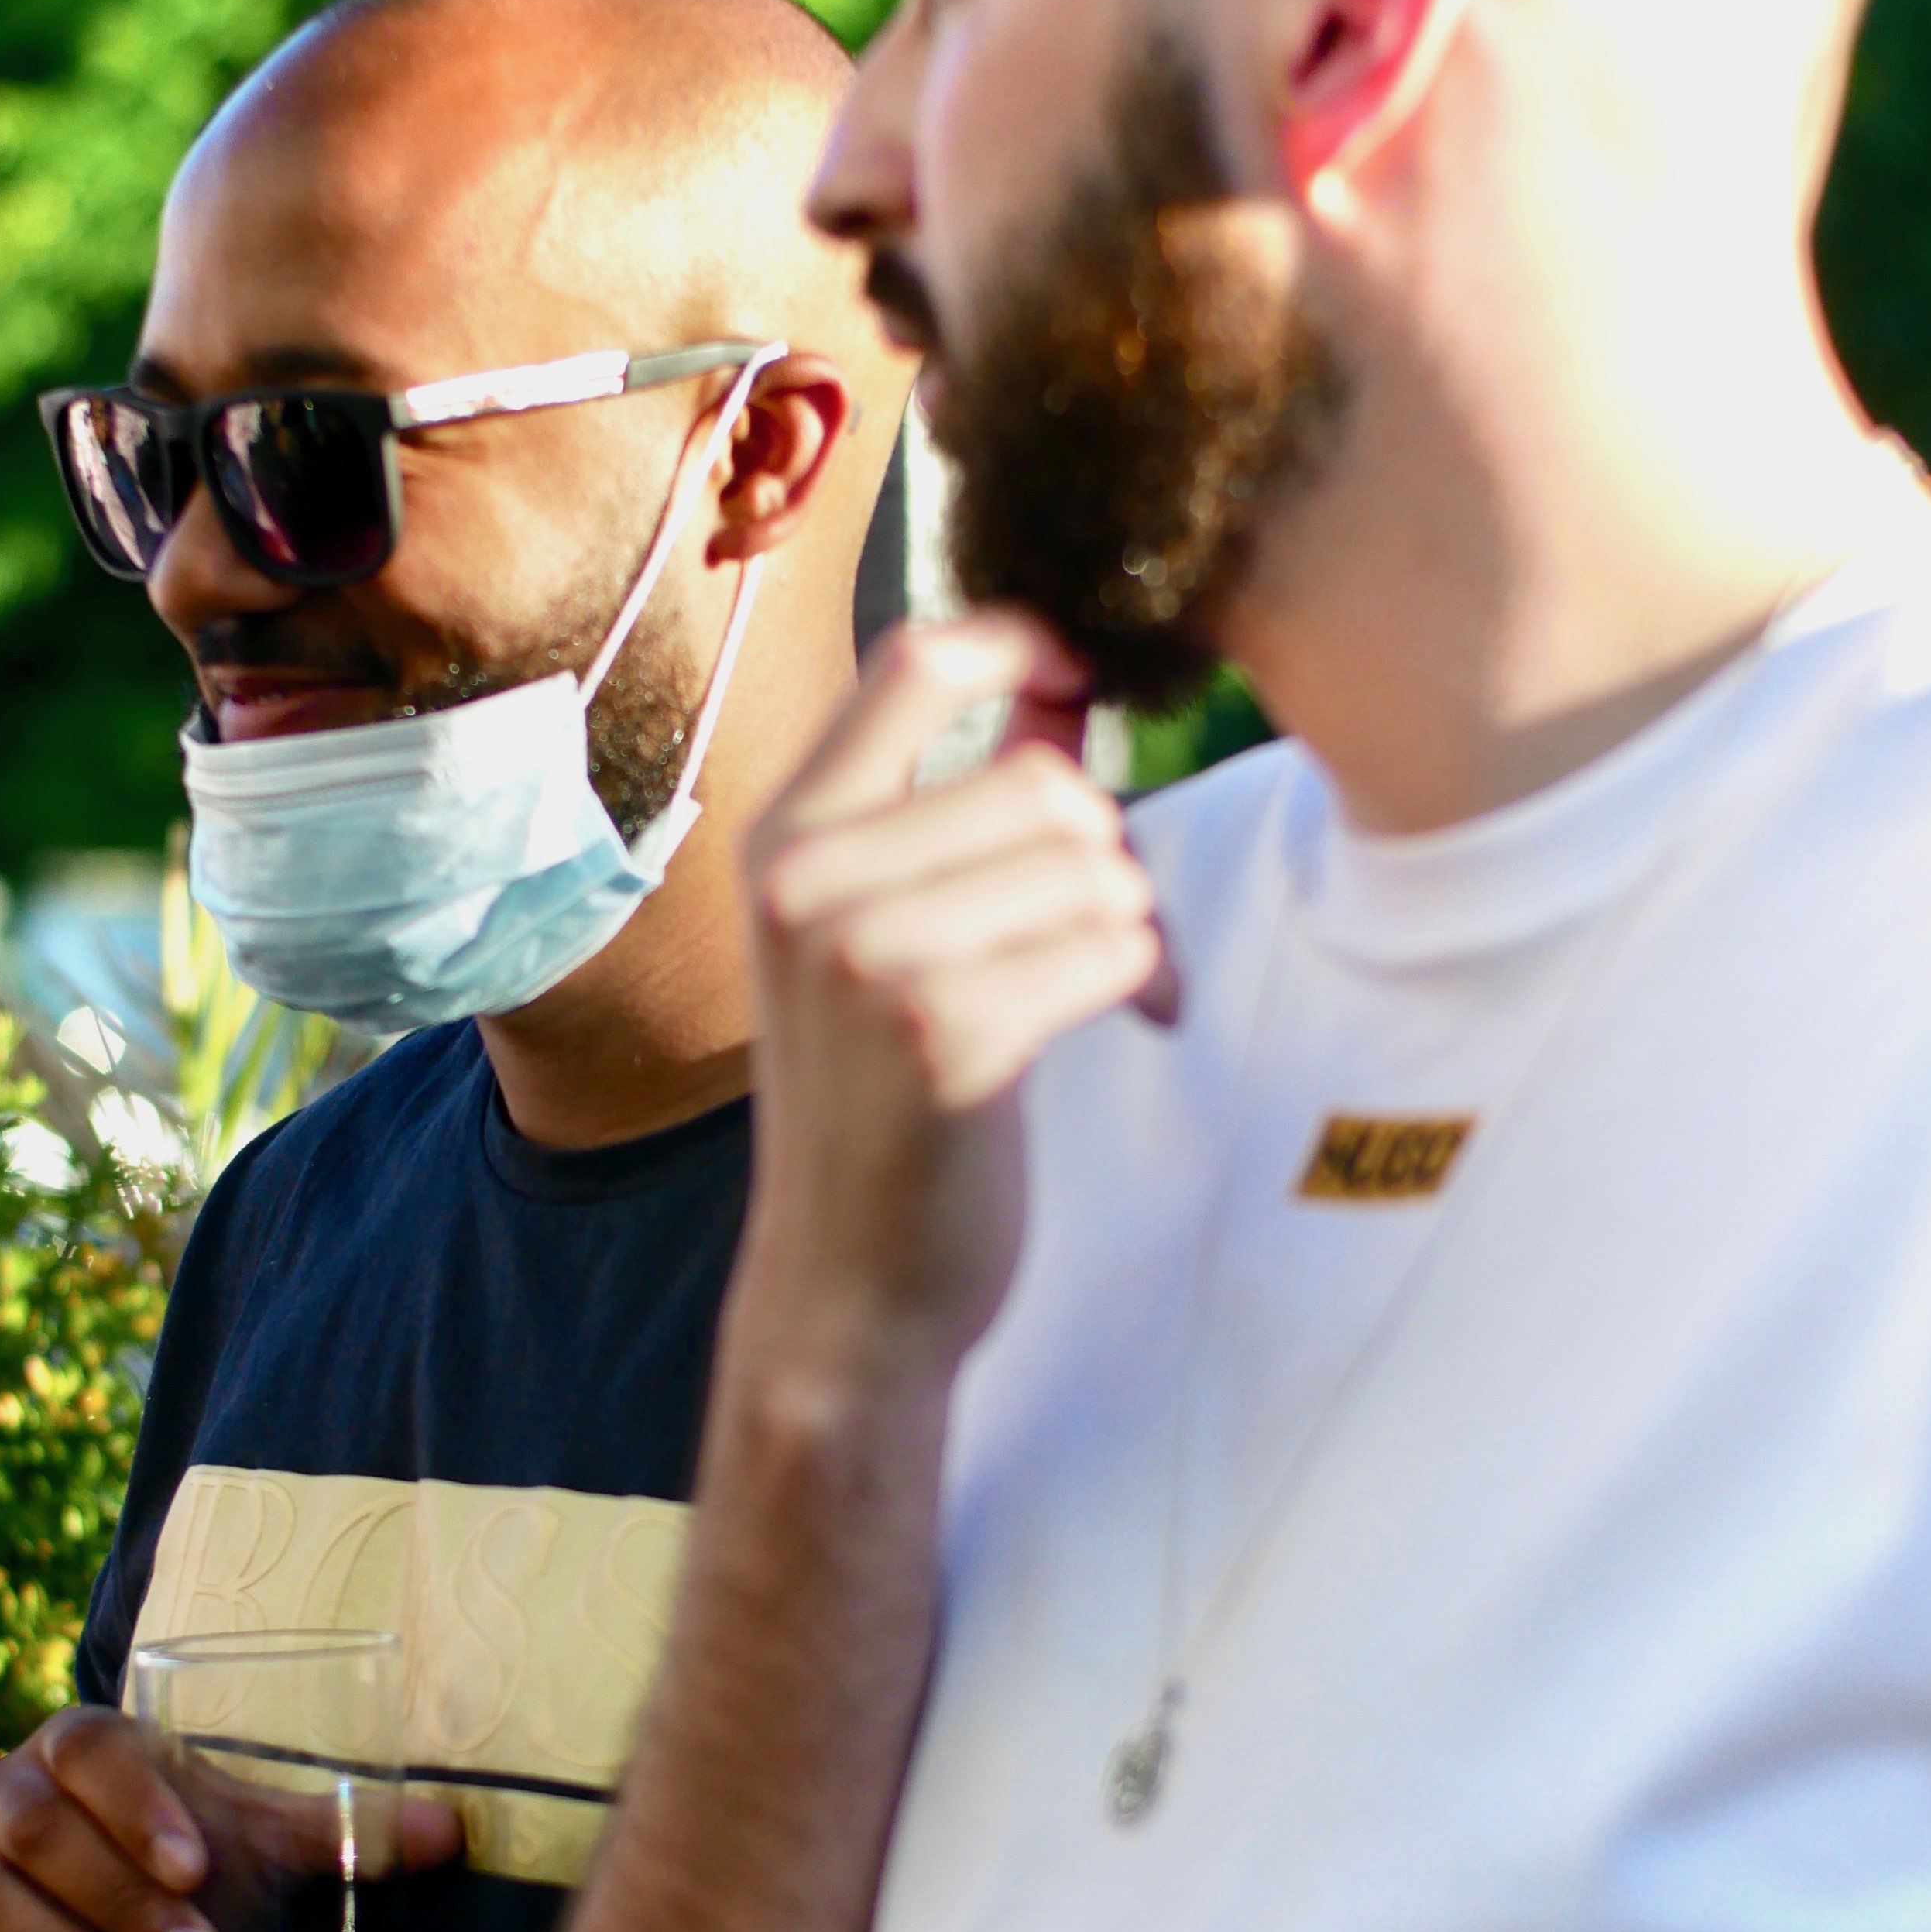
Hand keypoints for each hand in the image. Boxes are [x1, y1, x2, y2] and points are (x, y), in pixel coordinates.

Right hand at [0, 1704, 459, 1931]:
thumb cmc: (197, 1874)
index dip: (134, 1802)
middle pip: (35, 1833)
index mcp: (77, 1749)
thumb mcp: (264, 1848)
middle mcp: (3, 1800)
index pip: (87, 1749)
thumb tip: (447, 1833)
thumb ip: (344, 1836)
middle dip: (119, 1904)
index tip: (198, 1866)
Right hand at [739, 612, 1176, 1362]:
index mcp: (786, 838)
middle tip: (1110, 926)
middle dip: (1106, 849)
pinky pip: (1113, 944)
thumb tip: (1060, 677)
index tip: (1077, 677)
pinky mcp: (944, 1032)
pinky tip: (1133, 1024)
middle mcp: (809, 883)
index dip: (1018, 643)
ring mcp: (868, 957)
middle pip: (1041, 779)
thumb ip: (960, 801)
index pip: (913, 664)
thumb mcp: (884, 936)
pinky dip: (1144, 980)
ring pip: (1089, 861)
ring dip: (1134, 920)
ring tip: (1113, 982)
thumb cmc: (882, 1107)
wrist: (849, 1288)